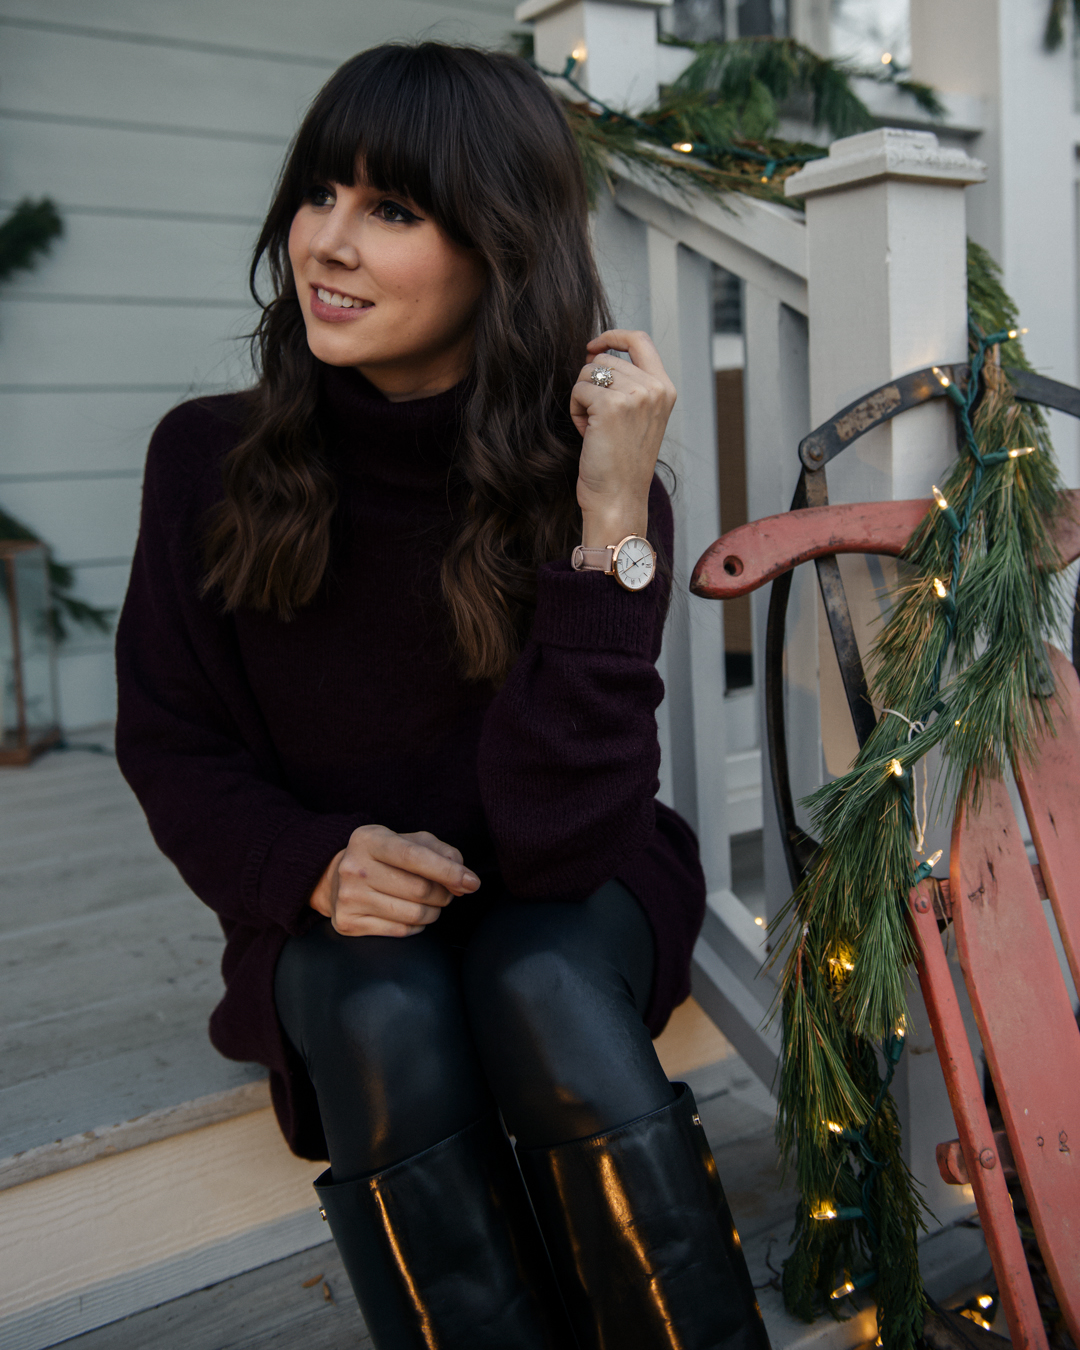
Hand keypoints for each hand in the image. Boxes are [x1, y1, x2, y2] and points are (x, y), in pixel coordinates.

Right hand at [309, 825, 480, 936]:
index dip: (449, 871)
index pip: (415, 857)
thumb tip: (465, 881)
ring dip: (433, 912)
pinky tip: (411, 914)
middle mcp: (354, 868)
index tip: (472, 882)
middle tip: (446, 892)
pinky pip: (401, 932)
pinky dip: (417, 926)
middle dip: (443, 894)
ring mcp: (349, 898)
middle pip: (420, 890)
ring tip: (430, 904)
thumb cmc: (384, 857)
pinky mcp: (348, 923)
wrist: (336, 878)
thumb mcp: (409, 842)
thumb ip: (442, 853)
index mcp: (370, 839)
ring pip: (414, 914)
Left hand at [571, 329, 675, 547]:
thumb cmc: (622, 464)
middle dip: (592, 385)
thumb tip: (596, 353)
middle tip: (598, 420)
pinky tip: (587, 433)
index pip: (640, 340)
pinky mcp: (611, 406)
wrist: (619, 498)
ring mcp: (635, 396)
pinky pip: (578, 390)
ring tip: (594, 428)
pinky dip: (575, 410)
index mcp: (665, 390)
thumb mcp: (638, 418)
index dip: (613, 335)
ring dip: (582, 398)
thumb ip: (630, 385)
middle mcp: (654, 389)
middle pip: (606, 359)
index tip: (593, 345)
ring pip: (588, 372)